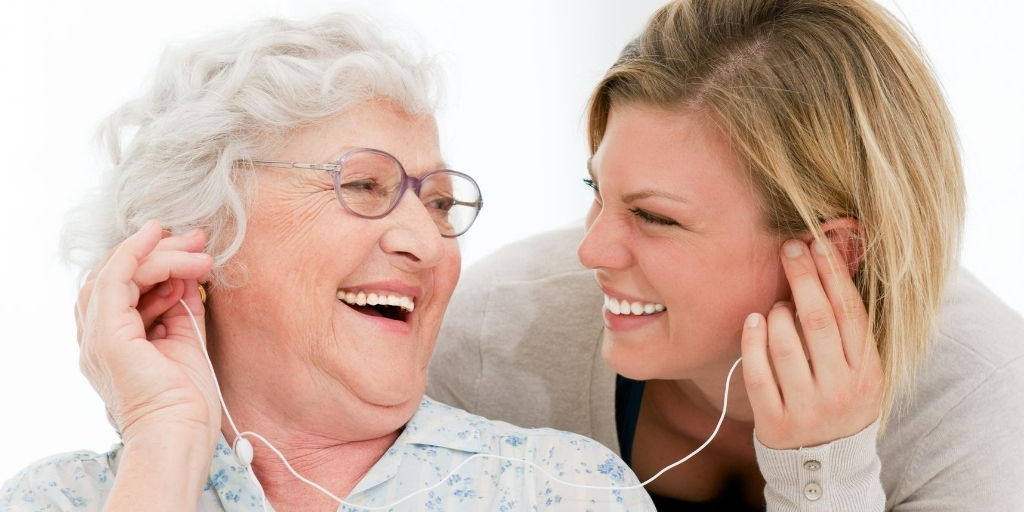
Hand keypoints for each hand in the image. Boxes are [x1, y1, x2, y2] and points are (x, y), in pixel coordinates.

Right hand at [75, 221, 219, 451]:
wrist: (181, 432)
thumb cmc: (186, 400)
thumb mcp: (186, 339)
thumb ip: (182, 305)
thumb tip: (188, 271)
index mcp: (115, 341)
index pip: (126, 287)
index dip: (159, 263)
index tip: (195, 250)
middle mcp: (98, 337)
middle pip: (119, 275)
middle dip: (161, 251)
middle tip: (198, 238)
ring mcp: (97, 336)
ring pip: (118, 272)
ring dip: (160, 252)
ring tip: (198, 247)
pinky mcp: (108, 335)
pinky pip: (114, 278)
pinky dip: (134, 252)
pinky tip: (157, 236)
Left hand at [741, 238, 882, 448]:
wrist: (825, 467)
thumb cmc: (840, 402)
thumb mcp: (860, 371)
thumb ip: (848, 330)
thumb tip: (832, 267)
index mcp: (867, 373)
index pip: (850, 313)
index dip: (832, 274)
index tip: (816, 243)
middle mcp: (840, 389)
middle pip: (818, 320)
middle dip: (802, 278)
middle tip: (788, 248)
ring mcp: (806, 407)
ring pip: (785, 344)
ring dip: (776, 313)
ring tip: (776, 304)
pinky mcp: (775, 421)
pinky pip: (757, 372)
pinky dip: (752, 341)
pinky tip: (752, 321)